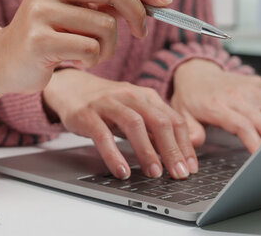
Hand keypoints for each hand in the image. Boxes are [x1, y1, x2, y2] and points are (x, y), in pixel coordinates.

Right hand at [0, 0, 172, 94]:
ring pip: (105, 25)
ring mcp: (40, 11)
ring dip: (109, 47)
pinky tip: (75, 61)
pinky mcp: (39, 40)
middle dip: (137, 12)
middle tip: (141, 33)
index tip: (164, 2)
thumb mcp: (75, 8)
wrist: (3, 62)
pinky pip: (91, 49)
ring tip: (91, 53)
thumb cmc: (50, 35)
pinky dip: (93, 61)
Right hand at [43, 69, 199, 179]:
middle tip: (179, 174)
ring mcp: (108, 103)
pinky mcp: (87, 114)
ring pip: (134, 125)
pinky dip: (114, 155)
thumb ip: (158, 127)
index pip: (173, 120)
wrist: (70, 86)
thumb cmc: (107, 104)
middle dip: (172, 150)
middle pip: (158, 122)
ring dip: (147, 151)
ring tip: (154, 174)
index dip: (185, 145)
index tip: (190, 167)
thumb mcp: (136, 111)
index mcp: (146, 96)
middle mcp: (130, 96)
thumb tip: (187, 146)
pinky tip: (122, 171)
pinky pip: (102, 135)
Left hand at [171, 59, 260, 152]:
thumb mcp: (182, 116)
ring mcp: (250, 88)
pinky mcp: (258, 83)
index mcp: (218, 106)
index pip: (243, 126)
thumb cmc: (190, 96)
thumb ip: (191, 132)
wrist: (195, 71)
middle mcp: (238, 95)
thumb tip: (195, 144)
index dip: (255, 143)